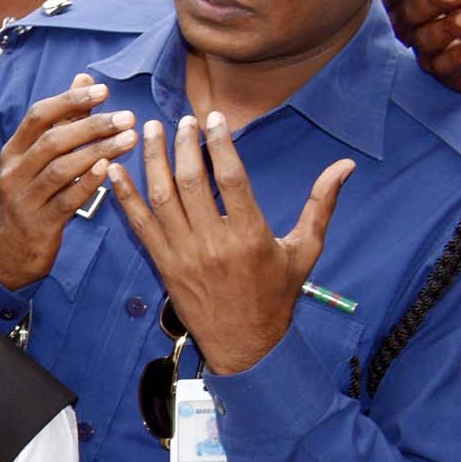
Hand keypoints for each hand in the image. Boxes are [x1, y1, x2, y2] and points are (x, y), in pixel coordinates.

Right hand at [0, 74, 138, 290]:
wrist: (6, 253)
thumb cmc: (30, 197)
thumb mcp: (36, 158)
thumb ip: (62, 119)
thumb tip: (83, 77)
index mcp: (13, 151)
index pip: (38, 116)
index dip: (70, 100)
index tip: (103, 90)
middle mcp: (14, 172)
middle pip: (52, 140)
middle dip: (92, 126)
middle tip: (127, 117)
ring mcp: (24, 198)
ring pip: (62, 169)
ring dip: (98, 151)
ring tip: (130, 139)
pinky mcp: (39, 224)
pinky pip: (66, 200)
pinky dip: (87, 183)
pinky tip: (109, 170)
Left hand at [107, 111, 350, 374]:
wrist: (244, 343)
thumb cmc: (277, 294)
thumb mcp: (306, 249)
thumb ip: (321, 205)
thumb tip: (346, 166)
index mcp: (250, 236)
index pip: (233, 179)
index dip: (222, 144)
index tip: (214, 118)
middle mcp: (214, 243)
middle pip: (193, 183)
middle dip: (184, 146)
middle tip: (181, 119)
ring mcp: (184, 254)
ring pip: (163, 198)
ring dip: (152, 161)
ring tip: (148, 130)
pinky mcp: (163, 264)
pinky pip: (140, 225)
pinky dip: (124, 196)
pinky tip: (114, 170)